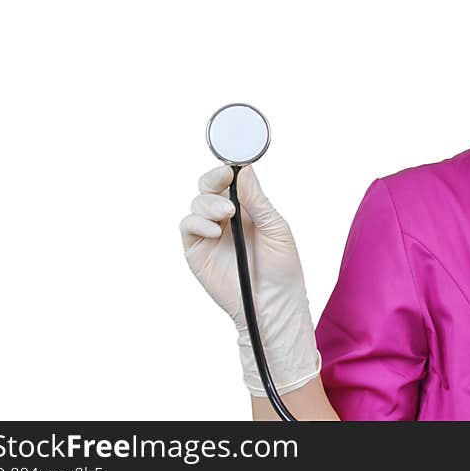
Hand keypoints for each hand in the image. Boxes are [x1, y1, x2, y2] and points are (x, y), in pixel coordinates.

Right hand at [179, 164, 320, 394]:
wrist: (273, 303)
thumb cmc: (282, 268)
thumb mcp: (276, 228)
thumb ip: (258, 200)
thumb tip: (245, 170)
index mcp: (247, 209)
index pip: (229, 182)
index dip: (226, 171)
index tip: (230, 167)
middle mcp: (226, 219)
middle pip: (207, 188)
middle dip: (212, 180)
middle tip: (223, 180)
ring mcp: (210, 234)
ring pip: (197, 204)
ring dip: (209, 204)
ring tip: (226, 215)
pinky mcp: (197, 251)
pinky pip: (188, 227)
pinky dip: (198, 223)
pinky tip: (215, 230)